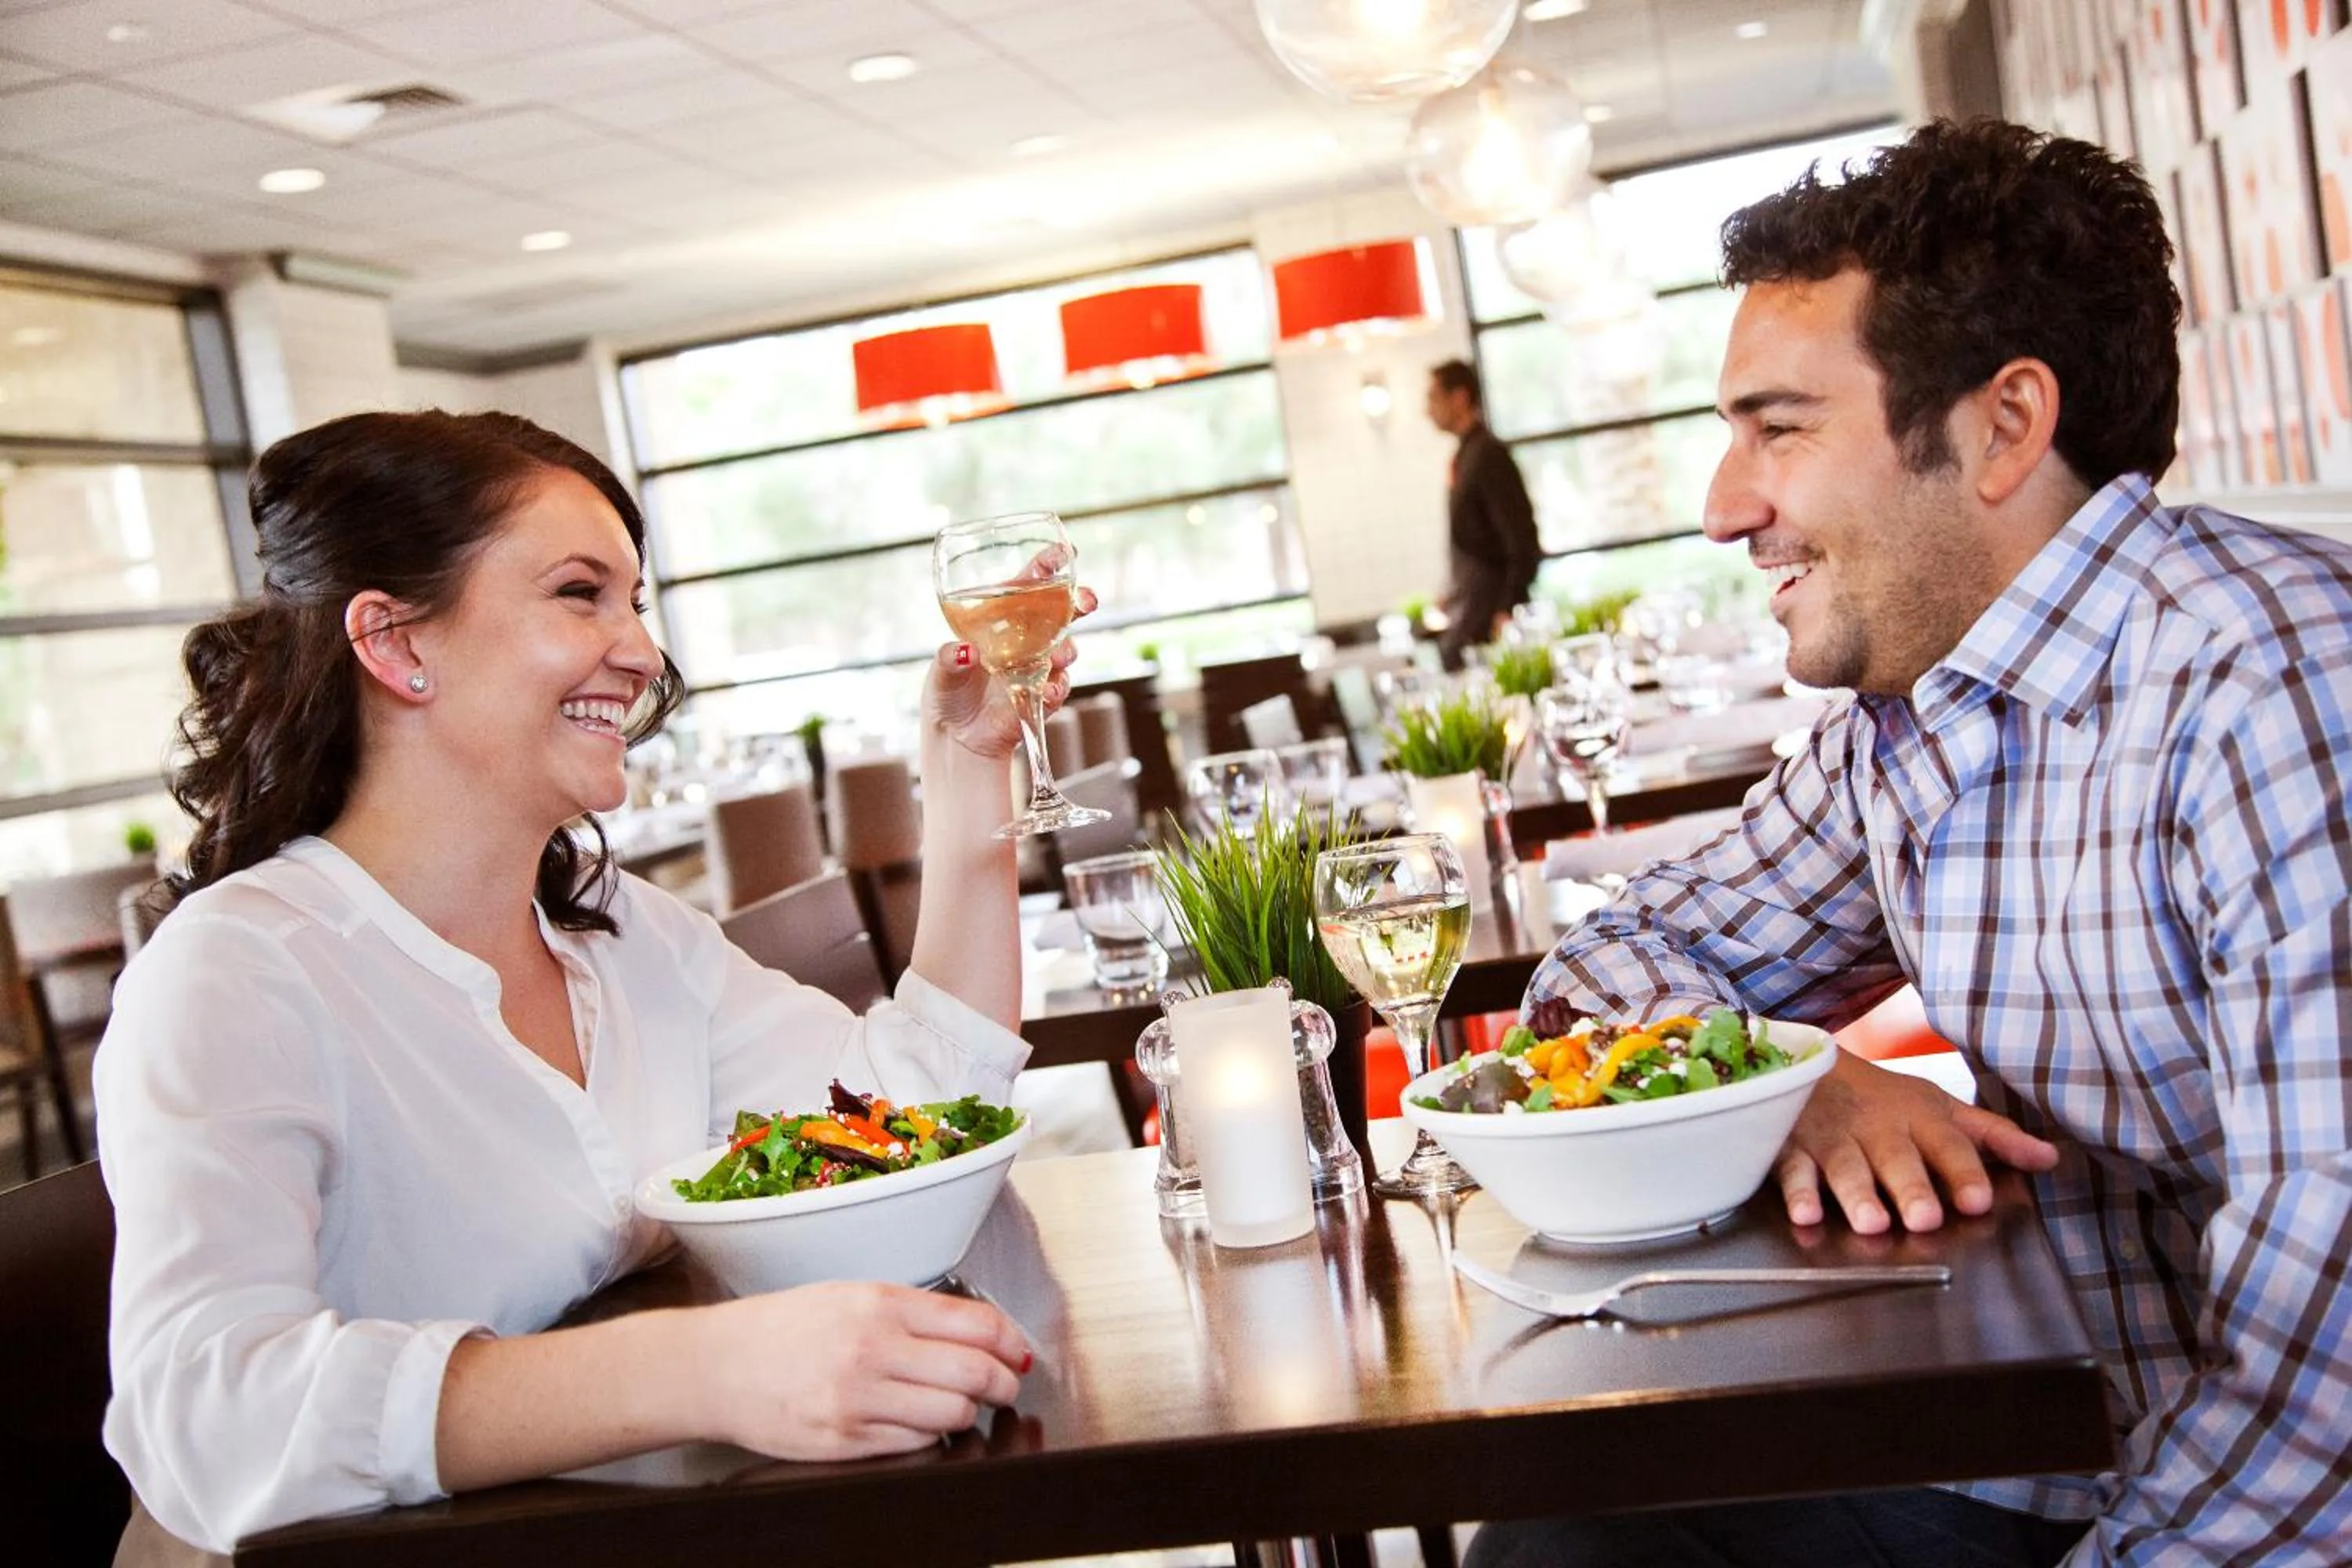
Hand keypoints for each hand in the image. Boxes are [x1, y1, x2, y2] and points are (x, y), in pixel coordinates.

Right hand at [692, 1281, 1031, 1459]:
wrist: (716, 1366)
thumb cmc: (783, 1328)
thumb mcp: (850, 1296)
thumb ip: (913, 1312)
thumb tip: (981, 1332)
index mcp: (880, 1303)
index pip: (978, 1323)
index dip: (1012, 1342)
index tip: (1017, 1353)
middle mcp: (872, 1349)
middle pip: (975, 1372)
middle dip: (1004, 1384)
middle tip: (1006, 1386)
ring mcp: (858, 1399)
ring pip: (952, 1415)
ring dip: (969, 1414)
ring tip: (961, 1407)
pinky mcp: (844, 1441)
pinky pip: (915, 1445)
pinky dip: (929, 1437)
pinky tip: (919, 1424)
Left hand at [927, 571, 1097, 761]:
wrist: (957, 736)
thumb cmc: (948, 692)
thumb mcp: (941, 672)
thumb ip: (949, 659)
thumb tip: (963, 651)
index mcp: (1001, 618)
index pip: (1030, 583)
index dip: (1048, 565)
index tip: (1063, 553)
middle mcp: (1026, 638)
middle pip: (1062, 611)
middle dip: (1079, 601)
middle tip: (1085, 600)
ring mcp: (1038, 665)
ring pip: (1067, 648)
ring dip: (1068, 648)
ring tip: (1058, 656)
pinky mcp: (1043, 694)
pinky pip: (1060, 686)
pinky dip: (1058, 686)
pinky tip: (1048, 690)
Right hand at [1775, 1050, 2059, 1233]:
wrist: (1809, 1062)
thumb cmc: (1884, 1099)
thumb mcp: (1941, 1108)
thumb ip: (1993, 1137)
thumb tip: (2050, 1158)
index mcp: (1919, 1118)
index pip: (1949, 1144)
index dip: (1963, 1172)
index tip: (1978, 1200)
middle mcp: (1878, 1127)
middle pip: (1896, 1157)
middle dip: (1909, 1187)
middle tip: (1924, 1218)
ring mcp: (1833, 1136)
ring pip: (1845, 1165)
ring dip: (1857, 1193)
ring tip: (1871, 1222)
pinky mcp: (1792, 1145)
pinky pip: (1792, 1168)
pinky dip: (1796, 1192)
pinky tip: (1805, 1214)